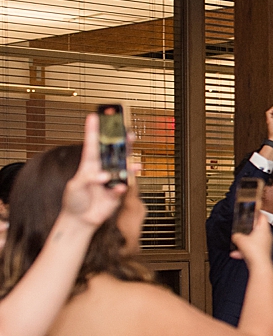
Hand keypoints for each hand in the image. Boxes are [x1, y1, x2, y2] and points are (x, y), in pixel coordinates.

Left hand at [59, 113, 125, 228]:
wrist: (81, 219)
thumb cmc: (74, 200)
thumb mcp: (74, 186)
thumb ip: (87, 179)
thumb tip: (103, 176)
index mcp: (88, 166)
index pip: (92, 145)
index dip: (93, 131)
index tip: (94, 117)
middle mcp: (102, 170)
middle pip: (113, 153)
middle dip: (121, 143)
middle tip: (128, 134)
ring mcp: (111, 181)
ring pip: (123, 168)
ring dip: (130, 164)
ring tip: (134, 163)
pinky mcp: (117, 192)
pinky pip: (123, 186)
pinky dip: (122, 187)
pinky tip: (118, 188)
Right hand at [230, 211, 272, 263]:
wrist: (259, 266)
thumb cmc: (255, 252)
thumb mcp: (240, 239)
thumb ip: (236, 235)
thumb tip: (235, 236)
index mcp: (264, 229)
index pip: (263, 216)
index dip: (257, 211)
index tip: (252, 210)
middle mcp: (267, 236)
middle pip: (258, 228)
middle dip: (249, 228)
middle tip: (243, 226)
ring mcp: (265, 245)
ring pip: (254, 240)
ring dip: (245, 241)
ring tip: (238, 243)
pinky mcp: (263, 253)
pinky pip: (253, 249)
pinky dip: (245, 251)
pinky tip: (237, 254)